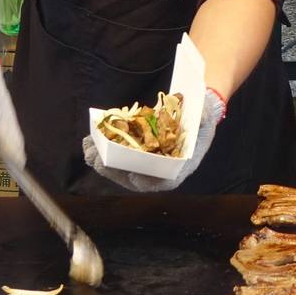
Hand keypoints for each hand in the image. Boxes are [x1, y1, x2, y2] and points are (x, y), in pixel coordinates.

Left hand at [84, 88, 226, 192]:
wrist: (194, 113)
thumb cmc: (200, 119)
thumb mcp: (206, 116)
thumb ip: (205, 116)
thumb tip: (204, 113)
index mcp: (180, 166)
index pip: (165, 181)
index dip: (149, 182)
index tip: (134, 177)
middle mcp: (161, 169)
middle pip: (135, 176)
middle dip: (115, 171)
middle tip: (98, 161)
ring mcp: (146, 162)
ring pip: (121, 169)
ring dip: (103, 161)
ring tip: (89, 149)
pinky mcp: (135, 153)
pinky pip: (116, 156)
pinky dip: (102, 150)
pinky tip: (90, 140)